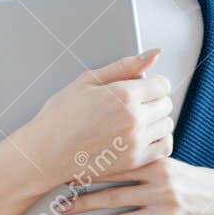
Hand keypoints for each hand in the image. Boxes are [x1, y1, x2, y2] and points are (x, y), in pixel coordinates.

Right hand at [10, 49, 174, 188]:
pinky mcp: (134, 161)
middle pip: (166, 104)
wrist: (45, 152)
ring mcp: (135, 142)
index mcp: (123, 95)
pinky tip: (141, 136)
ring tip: (134, 121)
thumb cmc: (61, 116)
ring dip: (156, 121)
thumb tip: (155, 53)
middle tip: (132, 105)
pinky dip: (158, 140)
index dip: (150, 84)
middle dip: (153, 101)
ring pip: (167, 125)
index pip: (162, 84)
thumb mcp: (87, 81)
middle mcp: (133, 119)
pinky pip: (165, 147)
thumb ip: (125, 66)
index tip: (138, 89)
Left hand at [59, 159, 213, 214]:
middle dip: (82, 202)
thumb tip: (103, 162)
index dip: (88, 174)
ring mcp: (164, 213)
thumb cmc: (192, 181)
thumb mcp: (170, 164)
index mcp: (157, 166)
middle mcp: (160, 188)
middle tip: (59, 206)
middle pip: (112, 195)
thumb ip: (142, 164)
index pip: (116, 168)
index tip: (64, 176)